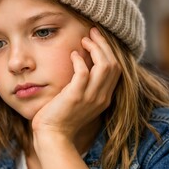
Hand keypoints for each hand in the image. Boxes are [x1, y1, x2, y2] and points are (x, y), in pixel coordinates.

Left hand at [30, 27, 120, 168]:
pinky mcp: (75, 97)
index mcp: (103, 97)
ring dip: (95, 49)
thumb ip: (84, 86)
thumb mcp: (79, 101)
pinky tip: (73, 54)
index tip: (97, 39)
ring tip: (84, 39)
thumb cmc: (61, 117)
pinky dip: (79, 61)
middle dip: (104, 45)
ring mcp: (90, 97)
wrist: (53, 136)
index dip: (108, 51)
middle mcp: (101, 97)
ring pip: (104, 66)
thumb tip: (82, 64)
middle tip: (93, 32)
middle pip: (113, 64)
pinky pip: (83, 73)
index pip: (116, 69)